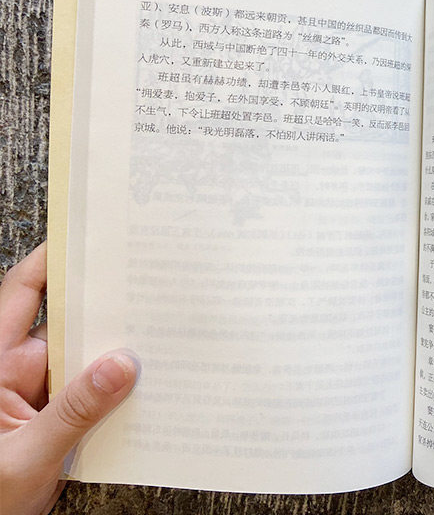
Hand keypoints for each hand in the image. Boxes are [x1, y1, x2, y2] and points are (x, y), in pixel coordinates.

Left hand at [0, 243, 139, 514]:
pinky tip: (147, 386)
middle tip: (146, 288)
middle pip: (66, 323)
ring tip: (157, 341)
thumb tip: (122, 367)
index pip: (24, 293)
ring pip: (85, 358)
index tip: (88, 234)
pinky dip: (118, 388)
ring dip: (114, 355)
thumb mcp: (25, 458)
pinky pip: (93, 390)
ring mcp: (39, 394)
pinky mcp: (58, 417)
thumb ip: (73, 413)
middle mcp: (17, 371)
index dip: (52, 259)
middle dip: (104, 309)